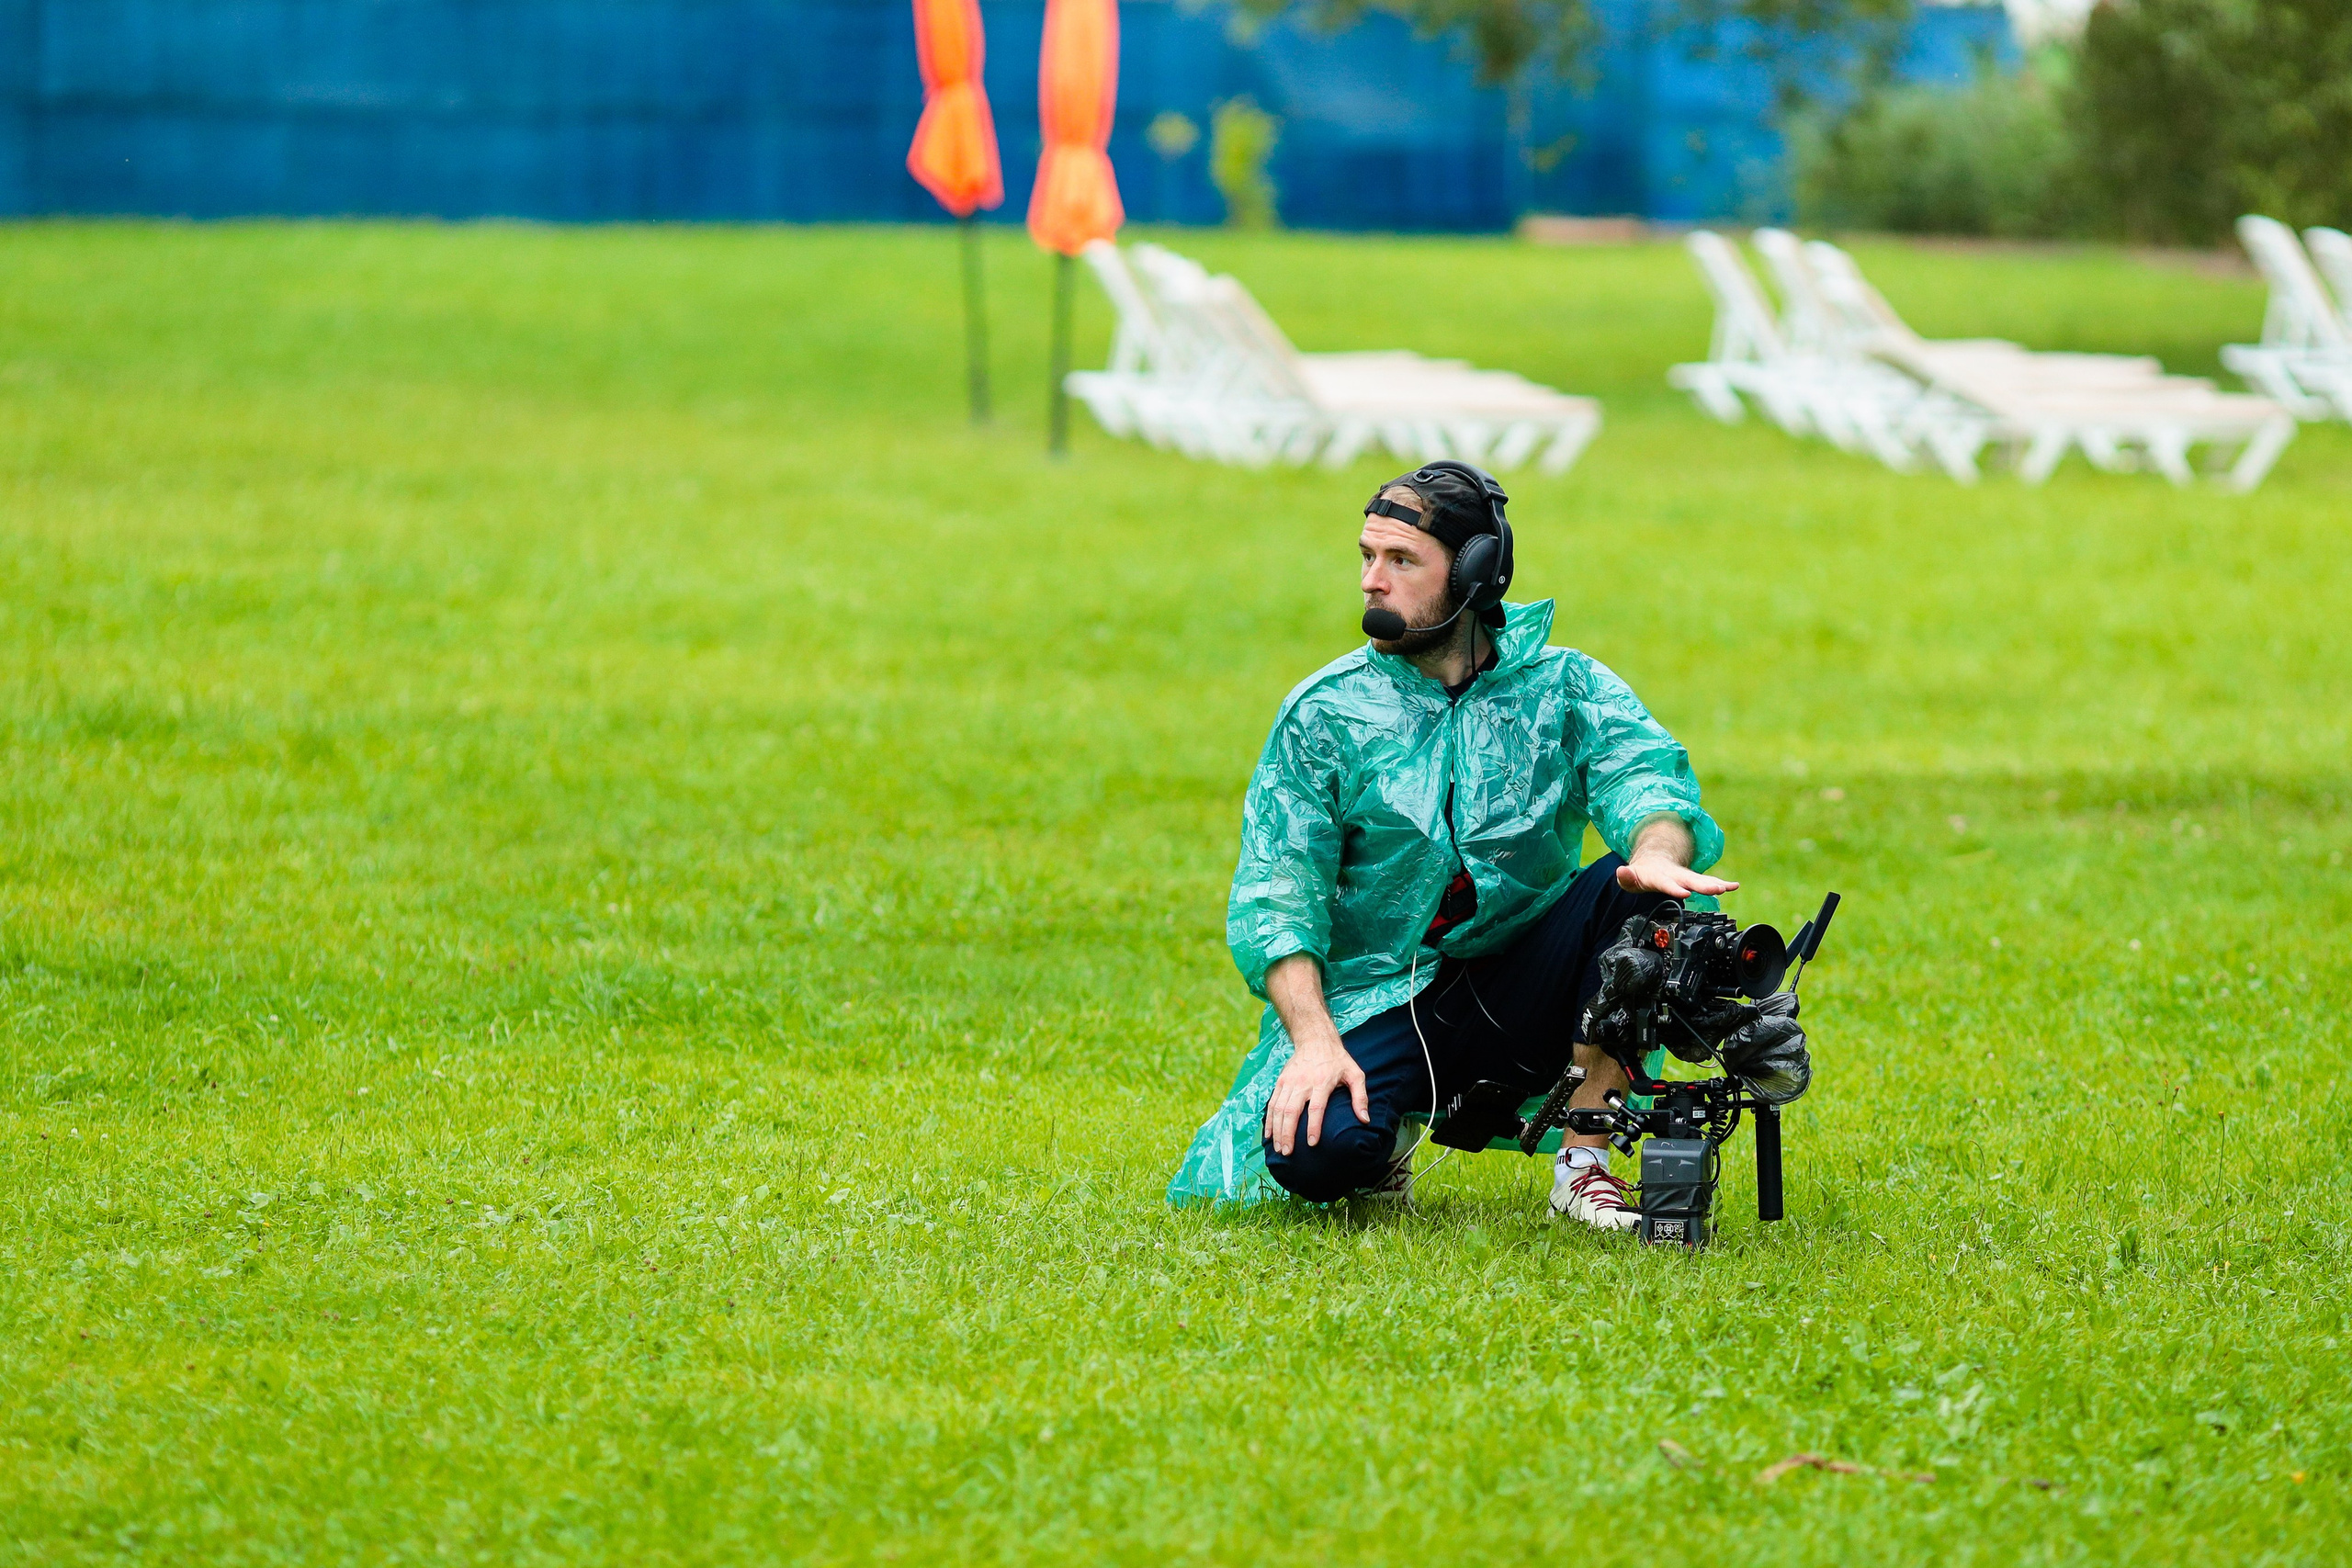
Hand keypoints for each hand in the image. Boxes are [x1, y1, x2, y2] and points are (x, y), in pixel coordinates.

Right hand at [1262, 1037, 1368, 1156]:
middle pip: (1292, 1111)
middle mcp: (1303, 1083)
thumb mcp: (1355, 1074)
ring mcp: (1289, 1082)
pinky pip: (1272, 1103)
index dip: (1313, 1126)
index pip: (1316, 1108)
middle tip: (1288, 1152)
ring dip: (1277, 1130)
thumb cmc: (1338, 1060)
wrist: (1315, 1039)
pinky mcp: (1281, 1081)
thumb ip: (1360, 1097)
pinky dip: (1269, 1120)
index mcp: (1322, 1082)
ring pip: (1279, 1109)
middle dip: (1288, 1134)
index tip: (1311, 1143)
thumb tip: (1365, 1119)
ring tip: (1279, 1148)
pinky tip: (1268, 1134)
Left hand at [1615, 853, 1738, 898]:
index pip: (1667, 883)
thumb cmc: (1642, 874)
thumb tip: (1622, 871)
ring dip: (1715, 884)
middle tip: (1716, 889)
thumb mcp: (1630, 877)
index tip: (1685, 893)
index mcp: (1659, 876)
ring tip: (1728, 887)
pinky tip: (1734, 886)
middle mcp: (1676, 875)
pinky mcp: (1693, 880)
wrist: (1652, 863)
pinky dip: (1722, 883)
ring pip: (1702, 880)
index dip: (1675, 888)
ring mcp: (1686, 877)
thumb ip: (1626, 877)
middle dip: (1703, 885)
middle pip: (1690, 880)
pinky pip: (1709, 881)